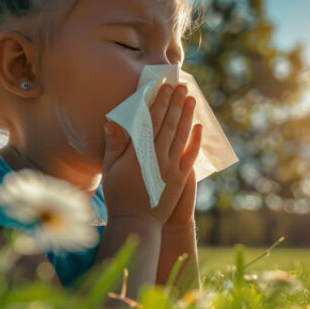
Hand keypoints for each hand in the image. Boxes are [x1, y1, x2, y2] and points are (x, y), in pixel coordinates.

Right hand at [101, 83, 202, 226]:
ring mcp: (172, 168)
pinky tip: (199, 126)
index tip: (164, 86)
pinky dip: (195, 140)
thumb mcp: (110, 169)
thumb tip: (112, 120)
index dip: (159, 101)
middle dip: (175, 103)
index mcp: (139, 152)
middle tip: (181, 86)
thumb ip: (114, 144)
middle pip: (169, 124)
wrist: (137, 222)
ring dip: (187, 115)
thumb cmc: (119, 195)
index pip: (152, 120)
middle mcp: (158, 157)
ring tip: (191, 98)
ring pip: (181, 135)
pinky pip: (191, 155)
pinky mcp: (181, 178)